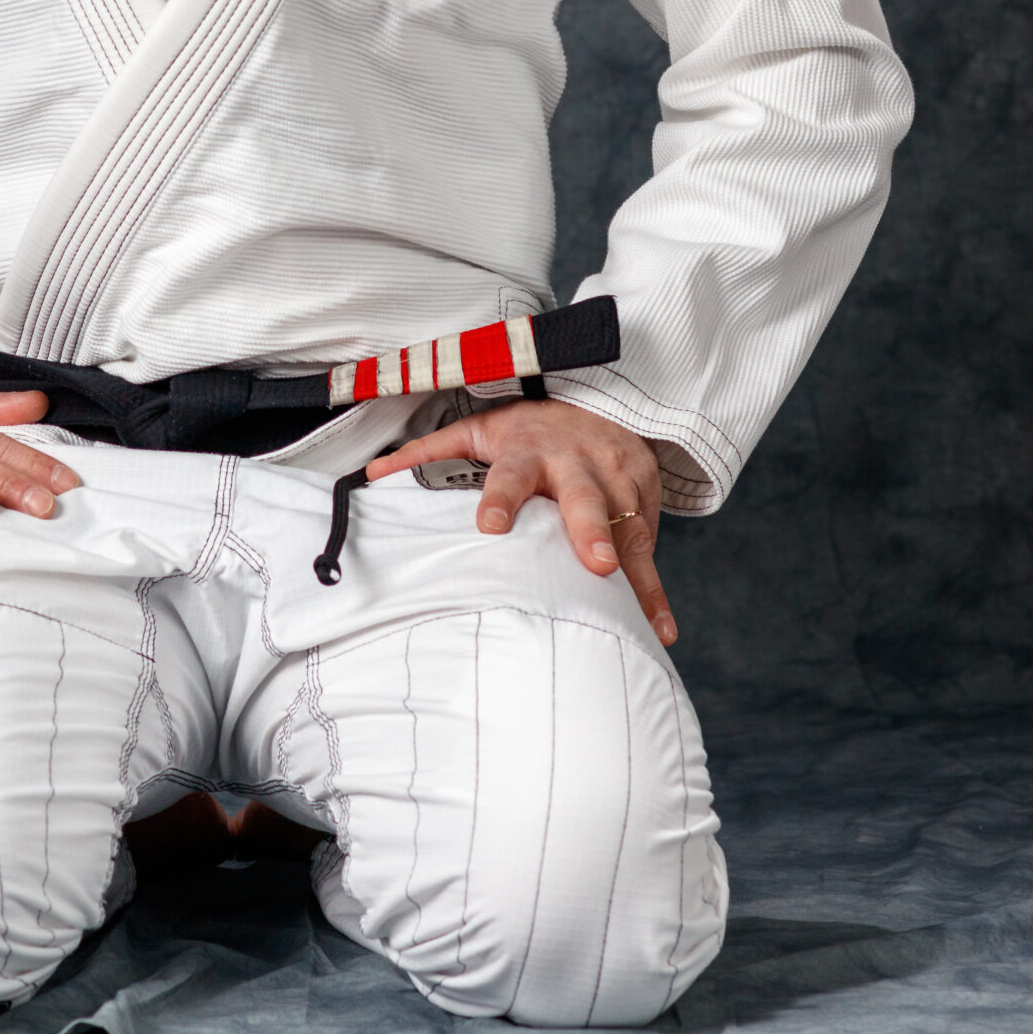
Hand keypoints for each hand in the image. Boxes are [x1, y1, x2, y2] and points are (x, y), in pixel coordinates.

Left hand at [371, 396, 676, 645]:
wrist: (597, 402)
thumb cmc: (527, 430)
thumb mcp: (479, 429)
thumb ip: (428, 451)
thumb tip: (372, 473)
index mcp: (528, 451)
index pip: (510, 474)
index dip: (500, 497)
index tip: (490, 525)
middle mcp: (576, 463)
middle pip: (583, 496)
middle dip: (591, 528)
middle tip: (595, 563)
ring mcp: (615, 477)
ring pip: (626, 522)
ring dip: (632, 565)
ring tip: (634, 611)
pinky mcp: (645, 494)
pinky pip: (651, 547)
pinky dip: (655, 591)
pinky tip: (661, 630)